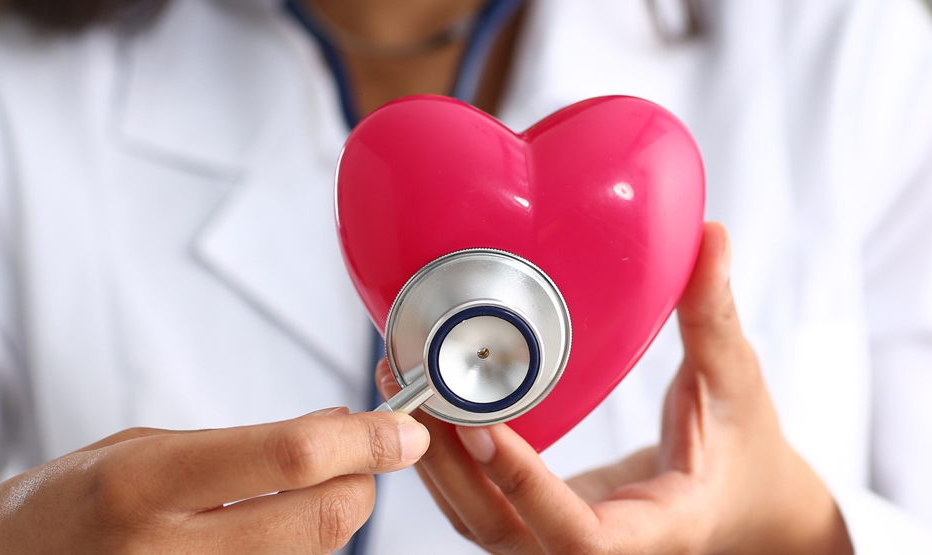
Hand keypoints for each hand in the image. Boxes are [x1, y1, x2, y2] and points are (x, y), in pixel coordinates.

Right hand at [0, 408, 428, 554]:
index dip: (363, 442)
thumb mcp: (133, 449)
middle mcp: (163, 547)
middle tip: (363, 461)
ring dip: (326, 523)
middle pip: (320, 523)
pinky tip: (263, 533)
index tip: (402, 430)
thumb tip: (335, 433)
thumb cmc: (52, 510)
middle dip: (360, 485)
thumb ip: (234, 446)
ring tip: (293, 497)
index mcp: (143, 482)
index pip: (288, 458)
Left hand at [377, 222, 852, 553]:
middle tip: (413, 379)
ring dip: (433, 458)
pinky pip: (478, 505)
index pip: (576, 534)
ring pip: (476, 521)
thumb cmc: (745, 451)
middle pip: (501, 529)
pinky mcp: (538, 524)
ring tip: (402, 379)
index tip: (481, 424)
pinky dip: (445, 461)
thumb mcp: (735, 384)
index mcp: (654, 530)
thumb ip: (712, 315)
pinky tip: (422, 400)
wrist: (742, 504)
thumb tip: (710, 235)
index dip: (523, 484)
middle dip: (448, 462)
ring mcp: (559, 542)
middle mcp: (601, 551)